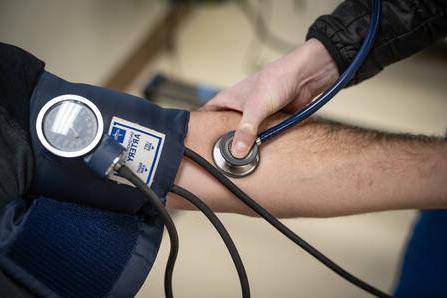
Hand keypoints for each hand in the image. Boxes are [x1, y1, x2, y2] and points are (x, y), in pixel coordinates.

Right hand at [202, 38, 338, 157]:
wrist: (304, 78)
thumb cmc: (276, 80)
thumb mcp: (256, 108)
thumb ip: (246, 130)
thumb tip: (238, 151)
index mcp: (227, 99)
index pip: (205, 114)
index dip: (199, 127)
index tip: (196, 144)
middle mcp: (238, 107)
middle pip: (223, 128)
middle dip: (222, 142)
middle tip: (217, 160)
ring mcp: (253, 115)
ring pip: (243, 134)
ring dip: (243, 145)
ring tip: (236, 162)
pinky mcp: (268, 121)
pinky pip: (259, 136)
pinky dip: (259, 144)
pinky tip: (258, 155)